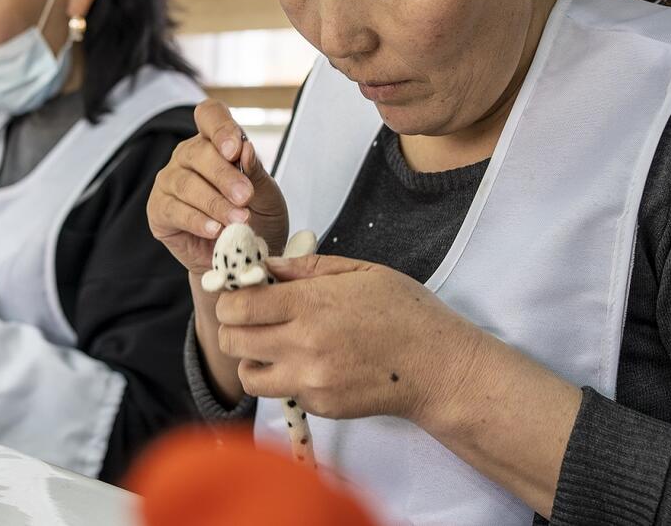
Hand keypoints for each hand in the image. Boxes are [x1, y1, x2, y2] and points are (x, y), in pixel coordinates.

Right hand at [147, 100, 288, 274]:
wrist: (243, 259)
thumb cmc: (257, 221)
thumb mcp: (268, 197)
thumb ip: (256, 173)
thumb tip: (245, 149)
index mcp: (215, 143)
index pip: (210, 115)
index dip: (220, 128)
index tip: (236, 150)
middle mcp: (188, 157)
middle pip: (197, 152)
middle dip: (224, 175)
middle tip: (245, 197)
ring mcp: (170, 182)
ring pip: (185, 183)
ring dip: (214, 202)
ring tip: (238, 219)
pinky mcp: (159, 210)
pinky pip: (174, 210)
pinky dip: (197, 220)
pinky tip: (215, 230)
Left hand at [213, 254, 486, 423]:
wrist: (438, 367)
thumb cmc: (406, 313)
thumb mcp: (360, 272)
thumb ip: (306, 267)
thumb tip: (266, 265)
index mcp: (310, 305)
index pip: (238, 306)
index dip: (231, 297)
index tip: (241, 293)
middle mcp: (303, 346)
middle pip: (232, 340)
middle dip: (235, 326)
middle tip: (253, 318)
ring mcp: (310, 381)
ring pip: (248, 375)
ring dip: (252, 358)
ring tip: (274, 345)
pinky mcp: (319, 406)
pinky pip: (281, 392)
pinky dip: (284, 378)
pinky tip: (310, 363)